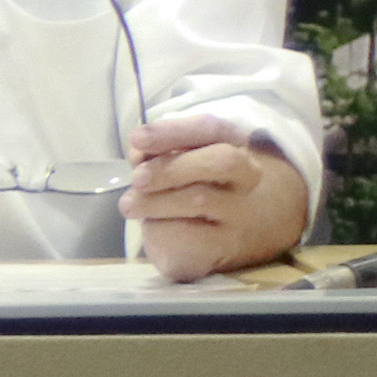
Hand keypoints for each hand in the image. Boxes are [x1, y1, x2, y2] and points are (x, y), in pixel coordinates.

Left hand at [122, 117, 309, 281]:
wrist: (225, 233)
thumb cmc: (193, 185)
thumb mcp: (178, 160)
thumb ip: (158, 151)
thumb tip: (139, 151)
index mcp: (234, 144)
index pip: (211, 129)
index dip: (173, 131)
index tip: (136, 138)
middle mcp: (246, 176)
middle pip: (222, 161)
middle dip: (172, 167)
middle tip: (137, 178)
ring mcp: (241, 213)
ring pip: (201, 200)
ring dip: (155, 201)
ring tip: (130, 204)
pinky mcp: (225, 246)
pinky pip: (189, 237)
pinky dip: (160, 230)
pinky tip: (151, 226)